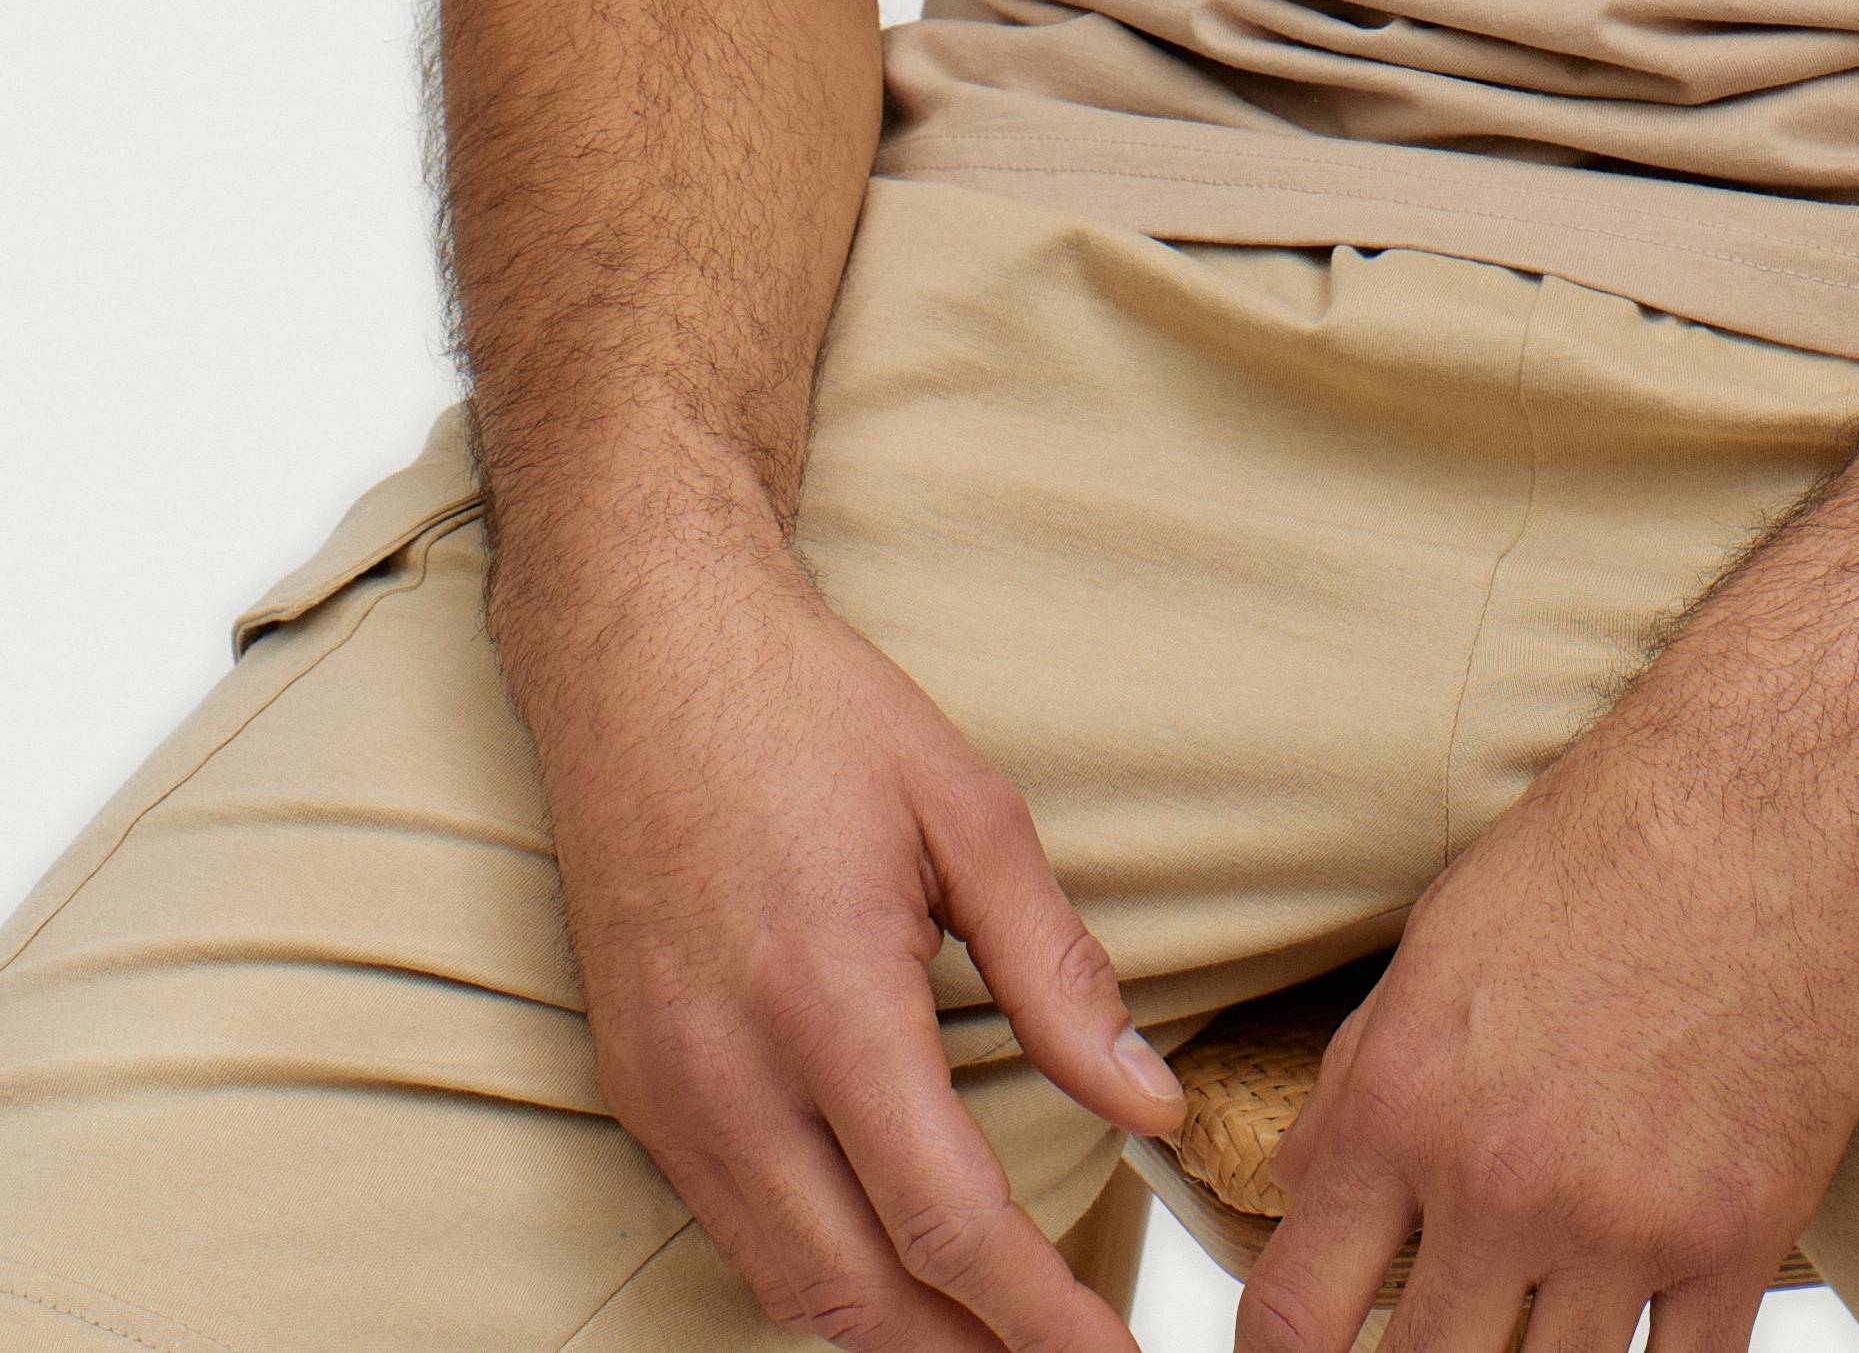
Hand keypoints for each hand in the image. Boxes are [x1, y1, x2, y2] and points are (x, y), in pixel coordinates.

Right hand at [505, 520, 1183, 1347]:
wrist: (640, 650)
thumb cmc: (810, 711)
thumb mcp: (967, 809)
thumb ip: (1057, 971)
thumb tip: (1147, 1103)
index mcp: (828, 999)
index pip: (946, 1225)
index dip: (1039, 1317)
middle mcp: (730, 1073)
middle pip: (860, 1298)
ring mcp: (668, 1093)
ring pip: (786, 1284)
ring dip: (894, 1337)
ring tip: (996, 1338)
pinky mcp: (635, 1090)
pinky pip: (734, 1230)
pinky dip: (819, 1276)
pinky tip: (889, 1269)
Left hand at [1233, 714, 1858, 1352]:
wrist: (1765, 795)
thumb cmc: (1600, 847)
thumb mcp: (1439, 943)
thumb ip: (1359, 1079)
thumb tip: (1293, 1185)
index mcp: (1406, 1103)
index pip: (1295, 1313)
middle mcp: (1500, 1181)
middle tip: (1450, 1328)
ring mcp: (1622, 1221)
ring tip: (1545, 1313)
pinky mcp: (1737, 1235)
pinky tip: (1645, 1327)